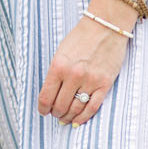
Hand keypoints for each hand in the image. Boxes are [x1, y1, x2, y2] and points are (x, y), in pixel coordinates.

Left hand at [37, 11, 128, 126]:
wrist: (105, 28)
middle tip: (55, 115)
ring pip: (76, 108)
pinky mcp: (105, 84)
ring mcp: (90, 81)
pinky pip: (93, 106)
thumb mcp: (60, 53)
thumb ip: (56, 72)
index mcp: (58, 66)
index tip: (43, 111)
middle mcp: (73, 75)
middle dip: (56, 113)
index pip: (46, 96)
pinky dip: (84, 116)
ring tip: (65, 119)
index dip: (43, 108)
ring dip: (69, 116)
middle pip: (60, 105)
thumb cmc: (80, 38)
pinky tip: (79, 120)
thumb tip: (51, 93)